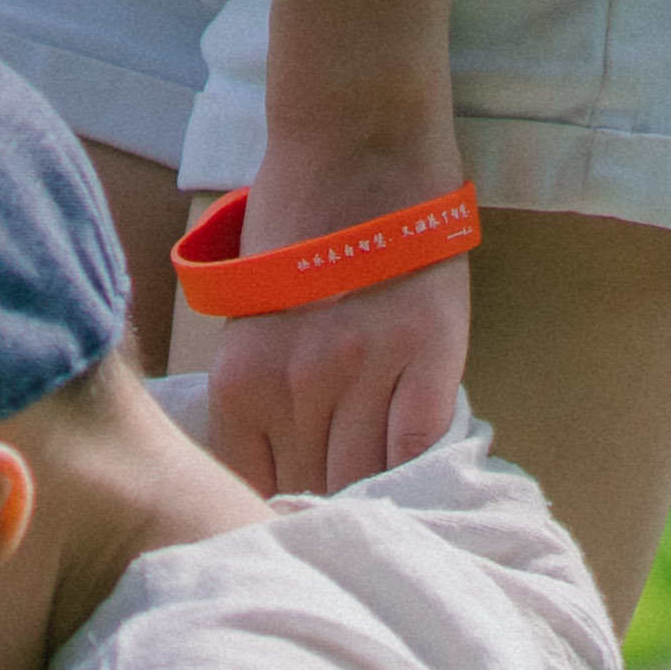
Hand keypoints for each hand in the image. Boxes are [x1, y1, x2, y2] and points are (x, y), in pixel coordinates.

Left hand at [188, 233, 471, 500]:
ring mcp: (365, 371)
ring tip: (383, 510)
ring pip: (364, 477)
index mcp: (241, 381)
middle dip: (324, 508)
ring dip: (373, 497)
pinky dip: (418, 470)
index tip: (296, 519)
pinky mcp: (429, 355)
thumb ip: (258, 392)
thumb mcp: (246, 321)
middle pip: (310, 489)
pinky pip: (420, 444)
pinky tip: (420, 479)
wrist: (354, 146)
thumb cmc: (293, 227)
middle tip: (342, 523)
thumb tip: (277, 471)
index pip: (253, 484)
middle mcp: (297, 385)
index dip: (276, 511)